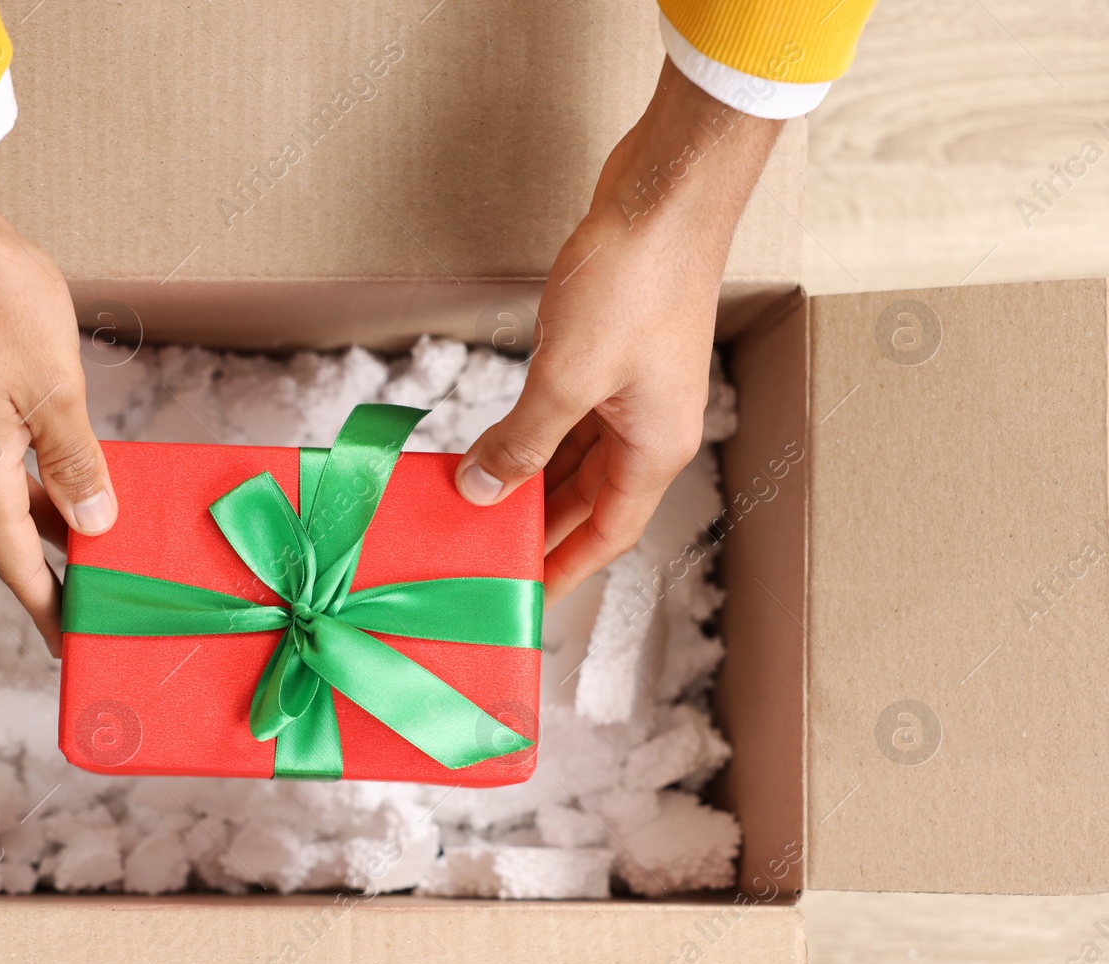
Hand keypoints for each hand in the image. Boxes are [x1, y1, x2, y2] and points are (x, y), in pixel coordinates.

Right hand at [0, 172, 114, 653]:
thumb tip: (94, 523)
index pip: (18, 568)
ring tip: (96, 540)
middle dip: (54, 568)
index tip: (76, 648)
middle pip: (6, 539)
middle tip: (102, 597)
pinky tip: (64, 475)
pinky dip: (27, 480)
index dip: (51, 609)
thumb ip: (76, 464)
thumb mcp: (55, 390)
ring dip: (44, 520)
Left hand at [455, 59, 782, 601]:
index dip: (564, 570)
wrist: (663, 193)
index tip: (524, 600)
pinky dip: (529, 435)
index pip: (605, 534)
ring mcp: (629, 391)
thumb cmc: (634, 281)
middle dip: (534, 526)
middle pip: (585, 500)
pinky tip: (489, 445)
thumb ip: (523, 441)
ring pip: (571, 458)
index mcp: (654, 448)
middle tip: (478, 552)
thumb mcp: (565, 377)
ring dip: (526, 479)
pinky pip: (564, 417)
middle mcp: (648, 428)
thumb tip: (483, 490)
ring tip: (472, 506)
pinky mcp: (608, 355)